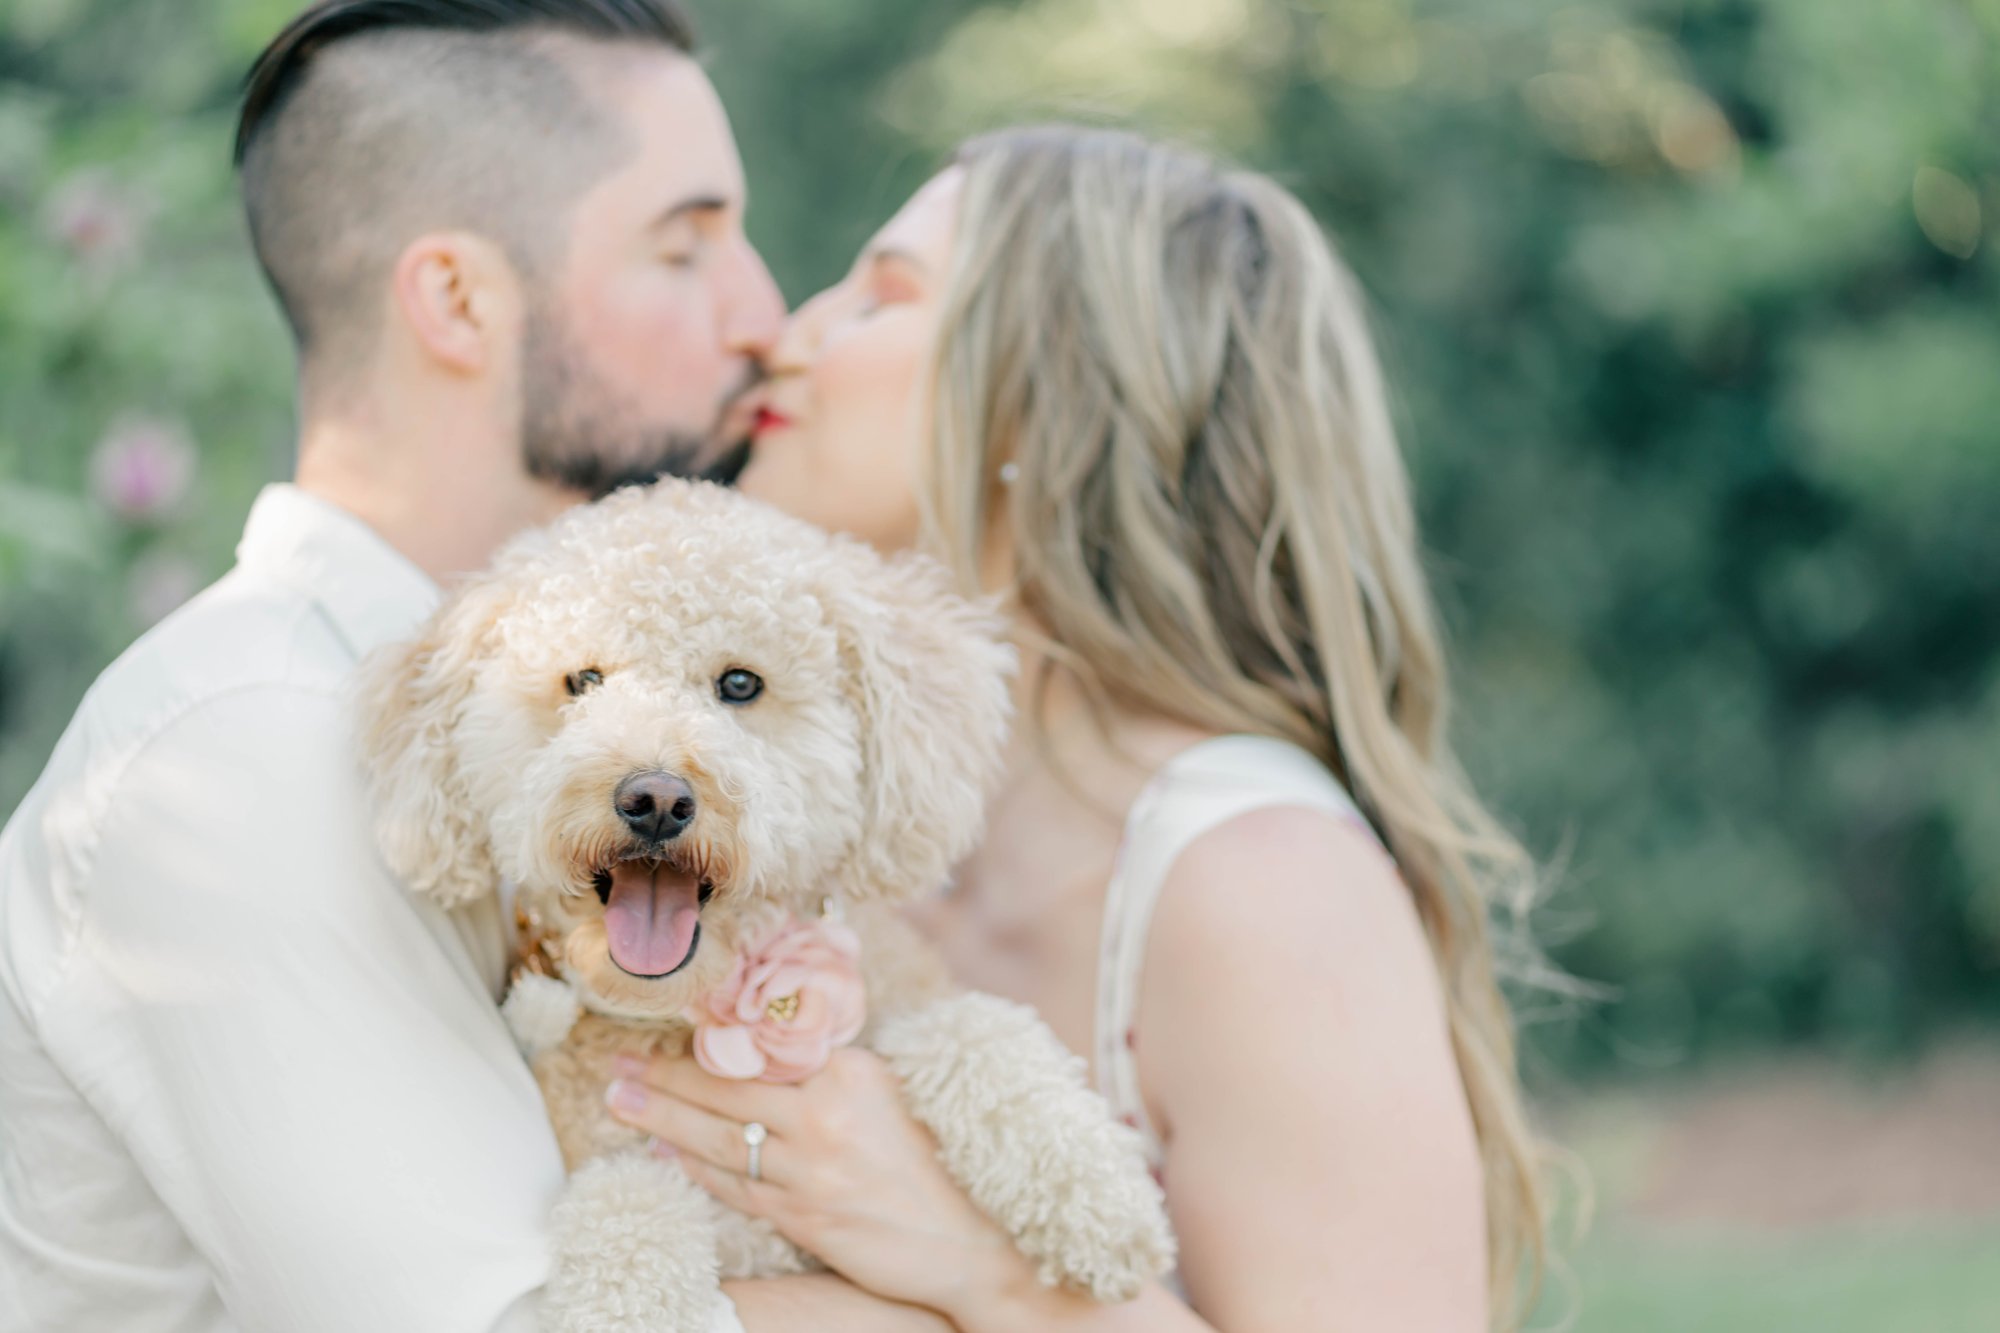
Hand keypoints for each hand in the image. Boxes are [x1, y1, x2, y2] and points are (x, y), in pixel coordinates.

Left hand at [606, 1047, 1035, 1321]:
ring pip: (719, 1140)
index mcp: (850, 1073)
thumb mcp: (893, 1091)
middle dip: (663, 1076)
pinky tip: (664, 1152)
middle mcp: (825, 1116)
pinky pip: (734, 1187)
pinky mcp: (805, 1218)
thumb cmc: (937, 1158)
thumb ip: (836, 1068)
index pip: (763, 1048)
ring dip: (662, 1119)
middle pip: (726, 1090)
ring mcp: (811, 1171)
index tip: (668, 1024)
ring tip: (621, 1101)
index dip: (708, 1038)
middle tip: (618, 1063)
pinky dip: (694, 1167)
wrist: (972, 1238)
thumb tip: (776, 1043)